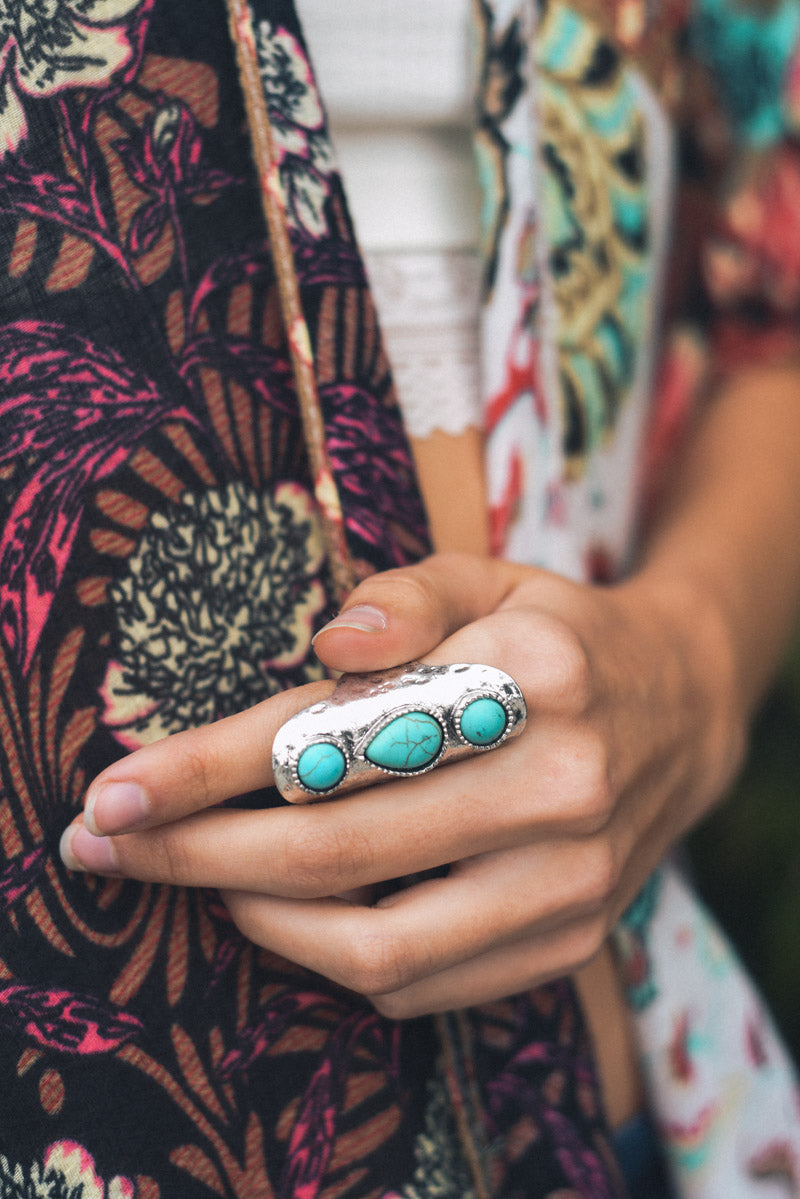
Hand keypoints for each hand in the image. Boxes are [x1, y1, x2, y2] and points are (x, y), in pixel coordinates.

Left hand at [60, 553, 744, 1016]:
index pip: (343, 735)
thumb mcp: (491, 576)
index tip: (117, 790)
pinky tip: (289, 912)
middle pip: (337, 851)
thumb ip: (407, 594)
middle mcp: (559, 787)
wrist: (678, 715)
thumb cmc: (557, 636)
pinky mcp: (567, 943)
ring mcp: (570, 882)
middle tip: (111, 844)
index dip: (212, 769)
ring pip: (372, 946)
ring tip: (198, 880)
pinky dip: (331, 958)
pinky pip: (420, 985)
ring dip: (256, 920)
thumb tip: (328, 643)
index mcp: (535, 674)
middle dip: (198, 855)